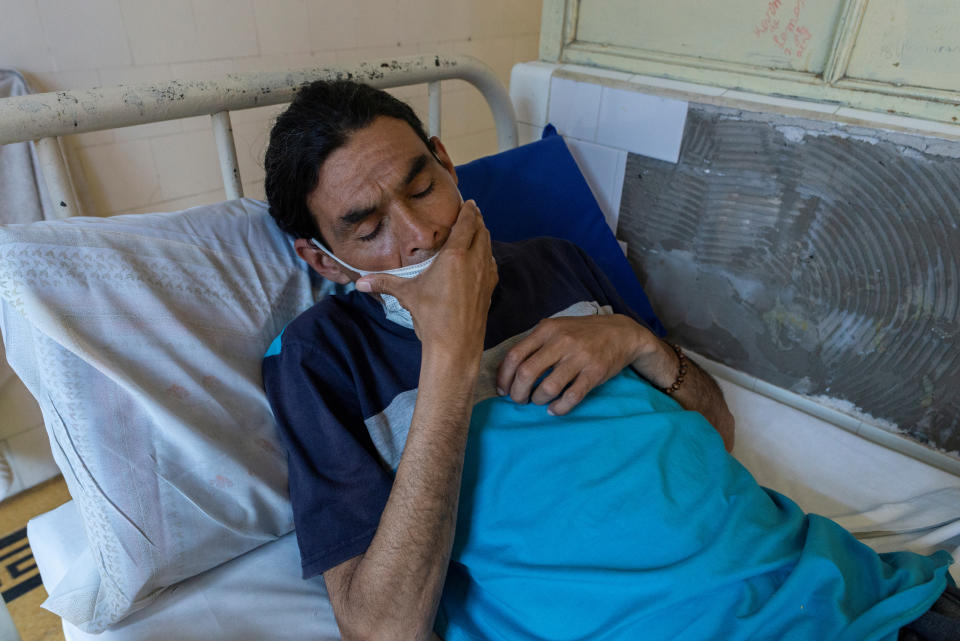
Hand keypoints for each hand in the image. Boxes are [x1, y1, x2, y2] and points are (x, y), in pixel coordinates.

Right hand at [356, 200, 498, 357]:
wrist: (455, 345)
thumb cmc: (431, 317)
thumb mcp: (407, 295)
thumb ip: (384, 283)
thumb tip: (360, 282)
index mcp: (455, 255)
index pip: (467, 223)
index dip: (469, 211)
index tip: (469, 203)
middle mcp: (474, 261)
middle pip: (482, 231)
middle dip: (477, 220)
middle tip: (472, 213)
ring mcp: (485, 276)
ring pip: (489, 247)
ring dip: (483, 236)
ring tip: (476, 232)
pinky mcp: (489, 290)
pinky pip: (491, 264)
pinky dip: (487, 255)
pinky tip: (481, 260)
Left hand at [496, 314, 652, 415]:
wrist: (621, 332)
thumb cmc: (582, 333)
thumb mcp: (556, 328)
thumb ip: (534, 344)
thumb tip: (507, 371)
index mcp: (546, 329)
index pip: (514, 356)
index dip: (504, 377)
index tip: (503, 389)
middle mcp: (561, 341)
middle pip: (527, 373)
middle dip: (518, 393)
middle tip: (520, 399)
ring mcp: (579, 357)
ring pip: (548, 387)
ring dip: (538, 400)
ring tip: (539, 400)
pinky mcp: (595, 372)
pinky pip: (571, 397)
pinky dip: (559, 408)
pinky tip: (555, 408)